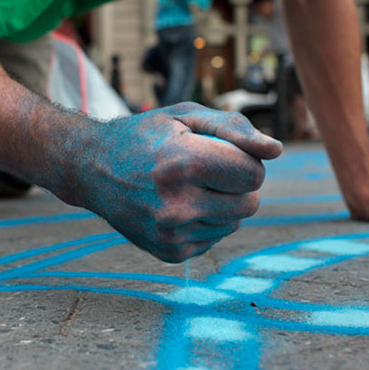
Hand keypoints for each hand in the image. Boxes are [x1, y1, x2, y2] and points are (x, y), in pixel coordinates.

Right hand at [79, 102, 281, 261]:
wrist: (93, 169)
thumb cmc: (147, 136)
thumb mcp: (186, 117)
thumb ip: (235, 128)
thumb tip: (275, 150)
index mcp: (183, 163)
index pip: (254, 174)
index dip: (246, 159)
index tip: (220, 151)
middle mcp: (176, 204)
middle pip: (251, 203)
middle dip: (237, 184)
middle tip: (204, 169)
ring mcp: (171, 233)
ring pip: (235, 222)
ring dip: (222, 203)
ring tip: (187, 186)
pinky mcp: (170, 252)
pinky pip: (216, 238)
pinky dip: (206, 221)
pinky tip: (178, 204)